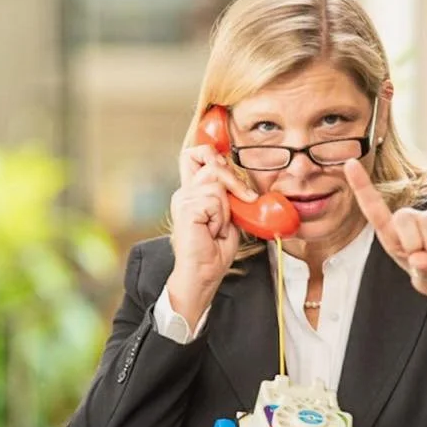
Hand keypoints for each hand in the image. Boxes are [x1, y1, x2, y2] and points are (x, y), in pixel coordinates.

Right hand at [167, 145, 257, 325]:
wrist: (203, 274)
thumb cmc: (214, 251)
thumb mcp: (228, 216)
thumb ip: (228, 195)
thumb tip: (238, 178)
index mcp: (192, 192)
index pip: (194, 155)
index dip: (211, 152)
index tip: (227, 164)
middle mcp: (184, 192)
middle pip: (206, 157)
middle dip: (231, 174)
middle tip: (243, 197)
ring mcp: (183, 199)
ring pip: (216, 181)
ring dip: (226, 206)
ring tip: (218, 226)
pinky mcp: (186, 208)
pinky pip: (214, 199)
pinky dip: (220, 216)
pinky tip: (212, 230)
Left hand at [344, 160, 426, 299]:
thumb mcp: (425, 284)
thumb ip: (420, 274)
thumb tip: (419, 258)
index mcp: (395, 237)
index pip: (375, 210)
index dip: (362, 187)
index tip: (350, 163)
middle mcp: (412, 223)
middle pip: (402, 217)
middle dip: (413, 244)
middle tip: (425, 261)